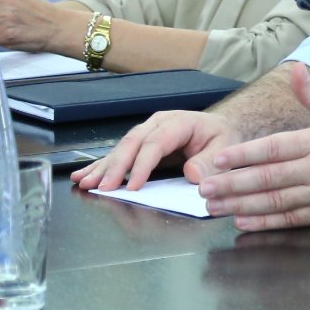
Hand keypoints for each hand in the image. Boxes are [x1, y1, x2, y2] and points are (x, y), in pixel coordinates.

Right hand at [70, 109, 238, 191]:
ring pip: (121, 147)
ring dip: (103, 166)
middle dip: (116, 167)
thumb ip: (210, 161)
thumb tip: (192, 175)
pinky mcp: (141, 142)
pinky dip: (101, 165)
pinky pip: (119, 153)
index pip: (156, 143)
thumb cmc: (222, 137)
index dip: (142, 165)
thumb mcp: (225, 148)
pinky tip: (83, 175)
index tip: (132, 186)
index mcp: (180, 122)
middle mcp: (159, 123)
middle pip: (133, 143)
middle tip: (102, 187)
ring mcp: (147, 131)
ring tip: (85, 182)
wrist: (221, 127)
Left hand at [189, 63, 309, 231]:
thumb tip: (296, 70)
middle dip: (232, 184)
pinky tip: (243, 221)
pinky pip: (289, 220)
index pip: (273, 148)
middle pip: (267, 178)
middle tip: (204, 188)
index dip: (244, 155)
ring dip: (240, 205)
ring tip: (214, 207)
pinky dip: (264, 224)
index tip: (218, 159)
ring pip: (274, 202)